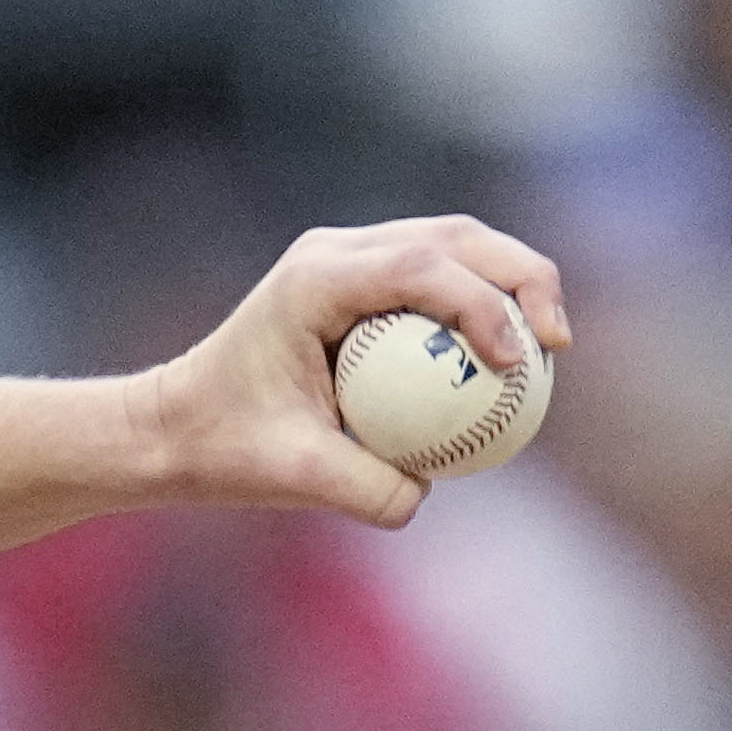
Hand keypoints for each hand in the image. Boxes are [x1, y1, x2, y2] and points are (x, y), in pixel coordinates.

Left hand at [139, 214, 572, 528]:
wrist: (174, 426)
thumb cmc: (223, 449)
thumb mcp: (291, 477)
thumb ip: (362, 489)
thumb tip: (424, 495)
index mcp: (315, 281)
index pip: (422, 267)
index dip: (483, 305)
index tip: (513, 363)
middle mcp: (334, 253)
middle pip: (454, 236)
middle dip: (521, 277)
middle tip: (557, 342)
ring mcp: (347, 258)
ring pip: (454, 243)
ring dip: (511, 281)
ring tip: (548, 342)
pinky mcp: (360, 280)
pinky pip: (438, 278)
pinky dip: (482, 303)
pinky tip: (510, 357)